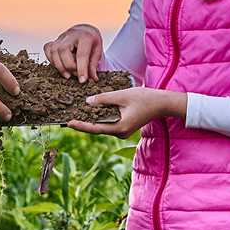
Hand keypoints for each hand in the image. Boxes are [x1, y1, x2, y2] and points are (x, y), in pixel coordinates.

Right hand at [43, 24, 104, 81]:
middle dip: (68, 66)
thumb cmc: (93, 41)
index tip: (82, 80)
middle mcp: (71, 34)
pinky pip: (48, 49)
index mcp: (85, 36)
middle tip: (75, 74)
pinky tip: (59, 66)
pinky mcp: (55, 40)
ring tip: (68, 74)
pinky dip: (51, 59)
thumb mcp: (98, 51)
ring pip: (54, 50)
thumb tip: (93, 79)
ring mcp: (61, 37)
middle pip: (63, 50)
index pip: (81, 54)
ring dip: (59, 65)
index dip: (81, 68)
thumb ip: (94, 64)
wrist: (86, 30)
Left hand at [70, 87, 185, 136]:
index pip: (95, 128)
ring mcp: (122, 131)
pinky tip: (91, 111)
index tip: (68, 123)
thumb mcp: (122, 95)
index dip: (80, 125)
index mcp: (119, 128)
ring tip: (75, 114)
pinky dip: (100, 117)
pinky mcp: (124, 127)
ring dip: (90, 120)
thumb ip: (104, 99)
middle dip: (83, 123)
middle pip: (97, 128)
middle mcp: (120, 133)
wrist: (162, 103)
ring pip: (102, 126)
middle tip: (66, 118)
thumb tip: (87, 102)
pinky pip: (108, 123)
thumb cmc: (145, 99)